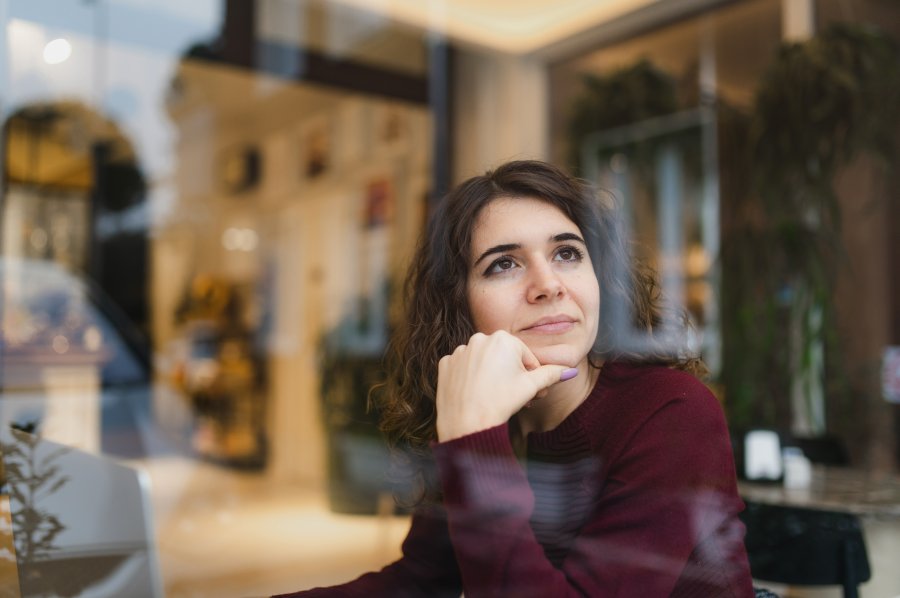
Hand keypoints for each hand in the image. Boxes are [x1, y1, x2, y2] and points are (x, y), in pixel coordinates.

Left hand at [435, 331, 574, 441]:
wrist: (467, 424)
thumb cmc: (501, 403)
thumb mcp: (531, 387)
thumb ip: (551, 374)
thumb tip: (571, 370)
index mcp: (503, 338)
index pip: (525, 357)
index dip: (532, 376)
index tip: (532, 392)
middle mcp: (479, 338)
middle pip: (504, 358)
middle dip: (513, 375)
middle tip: (516, 397)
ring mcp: (460, 351)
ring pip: (483, 362)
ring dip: (492, 376)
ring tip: (495, 397)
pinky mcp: (446, 364)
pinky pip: (463, 369)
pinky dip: (471, 379)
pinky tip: (476, 394)